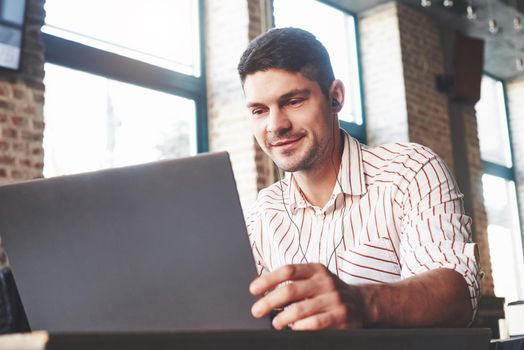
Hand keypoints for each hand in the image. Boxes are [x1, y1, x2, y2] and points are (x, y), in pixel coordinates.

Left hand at [249, 263, 367, 329]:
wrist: (362, 304)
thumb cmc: (329, 293)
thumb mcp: (316, 279)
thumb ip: (294, 282)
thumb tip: (263, 291)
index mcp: (316, 270)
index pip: (288, 271)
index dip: (268, 279)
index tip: (253, 289)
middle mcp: (325, 282)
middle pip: (290, 291)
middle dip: (269, 302)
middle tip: (257, 310)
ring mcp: (334, 299)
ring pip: (300, 310)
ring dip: (282, 318)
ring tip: (275, 323)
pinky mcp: (340, 317)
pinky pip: (314, 324)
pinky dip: (299, 327)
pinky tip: (293, 329)